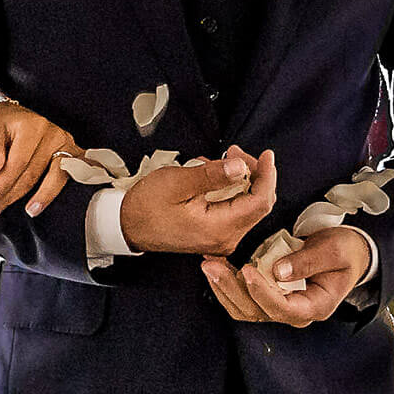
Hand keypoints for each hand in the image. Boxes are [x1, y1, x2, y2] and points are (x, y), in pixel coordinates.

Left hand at [0, 100, 82, 217]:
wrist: (19, 114)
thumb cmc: (6, 122)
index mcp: (33, 126)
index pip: (18, 162)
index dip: (4, 183)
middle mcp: (53, 133)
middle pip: (34, 173)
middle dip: (13, 194)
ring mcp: (67, 144)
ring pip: (55, 177)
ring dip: (41, 197)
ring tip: (29, 211)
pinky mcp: (74, 153)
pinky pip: (70, 175)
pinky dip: (62, 189)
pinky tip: (56, 201)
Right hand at [119, 146, 277, 254]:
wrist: (126, 227)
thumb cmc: (146, 207)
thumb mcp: (177, 183)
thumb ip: (212, 175)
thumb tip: (241, 166)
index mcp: (219, 229)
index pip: (259, 202)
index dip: (267, 175)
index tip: (266, 155)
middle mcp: (225, 239)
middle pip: (257, 204)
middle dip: (253, 174)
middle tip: (236, 153)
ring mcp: (221, 240)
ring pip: (248, 207)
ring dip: (242, 180)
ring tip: (221, 161)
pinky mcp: (215, 236)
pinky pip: (235, 211)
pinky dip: (232, 190)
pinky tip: (216, 176)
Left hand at [201, 227, 373, 326]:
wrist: (347, 253)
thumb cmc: (344, 251)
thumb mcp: (333, 250)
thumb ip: (308, 261)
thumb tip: (278, 272)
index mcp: (315, 307)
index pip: (284, 309)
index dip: (262, 293)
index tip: (247, 270)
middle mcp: (295, 313)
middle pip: (257, 311)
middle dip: (232, 289)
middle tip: (213, 265)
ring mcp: (280, 307)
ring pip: (245, 308)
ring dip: (224, 288)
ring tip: (209, 264)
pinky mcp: (268, 297)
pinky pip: (242, 298)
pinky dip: (227, 284)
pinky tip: (217, 265)